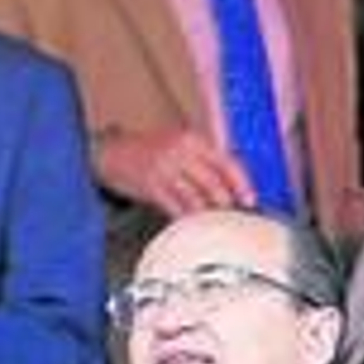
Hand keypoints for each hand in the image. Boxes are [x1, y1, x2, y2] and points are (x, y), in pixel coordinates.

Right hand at [98, 128, 254, 215]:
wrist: (113, 153)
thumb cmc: (150, 151)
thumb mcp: (179, 145)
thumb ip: (204, 160)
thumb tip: (232, 185)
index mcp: (193, 140)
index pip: (227, 162)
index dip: (242, 184)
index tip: (250, 200)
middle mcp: (181, 153)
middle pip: (214, 185)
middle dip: (226, 204)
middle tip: (232, 216)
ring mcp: (165, 170)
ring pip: (197, 200)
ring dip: (207, 214)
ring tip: (213, 222)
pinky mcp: (152, 188)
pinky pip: (176, 209)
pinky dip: (186, 219)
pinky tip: (191, 223)